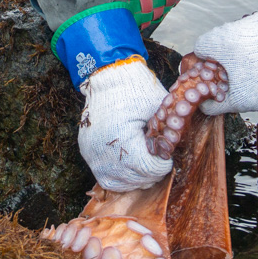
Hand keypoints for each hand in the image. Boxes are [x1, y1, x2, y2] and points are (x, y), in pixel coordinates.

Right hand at [77, 57, 172, 191]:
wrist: (109, 75)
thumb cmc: (138, 89)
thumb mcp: (159, 111)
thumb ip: (167, 136)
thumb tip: (171, 157)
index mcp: (123, 139)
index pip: (148, 170)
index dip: (162, 166)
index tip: (168, 157)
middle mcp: (102, 151)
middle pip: (134, 180)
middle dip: (151, 173)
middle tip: (159, 161)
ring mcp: (91, 153)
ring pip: (119, 183)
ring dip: (136, 178)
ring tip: (146, 165)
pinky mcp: (86, 151)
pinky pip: (104, 175)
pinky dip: (120, 175)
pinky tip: (131, 165)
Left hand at [192, 10, 257, 113]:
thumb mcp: (219, 40)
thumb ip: (202, 48)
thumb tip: (201, 52)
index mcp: (239, 101)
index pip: (209, 106)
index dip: (200, 88)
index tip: (201, 70)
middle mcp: (257, 103)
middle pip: (226, 93)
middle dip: (218, 75)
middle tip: (217, 54)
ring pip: (242, 82)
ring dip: (234, 67)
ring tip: (236, 46)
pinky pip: (257, 76)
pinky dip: (250, 64)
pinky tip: (252, 47)